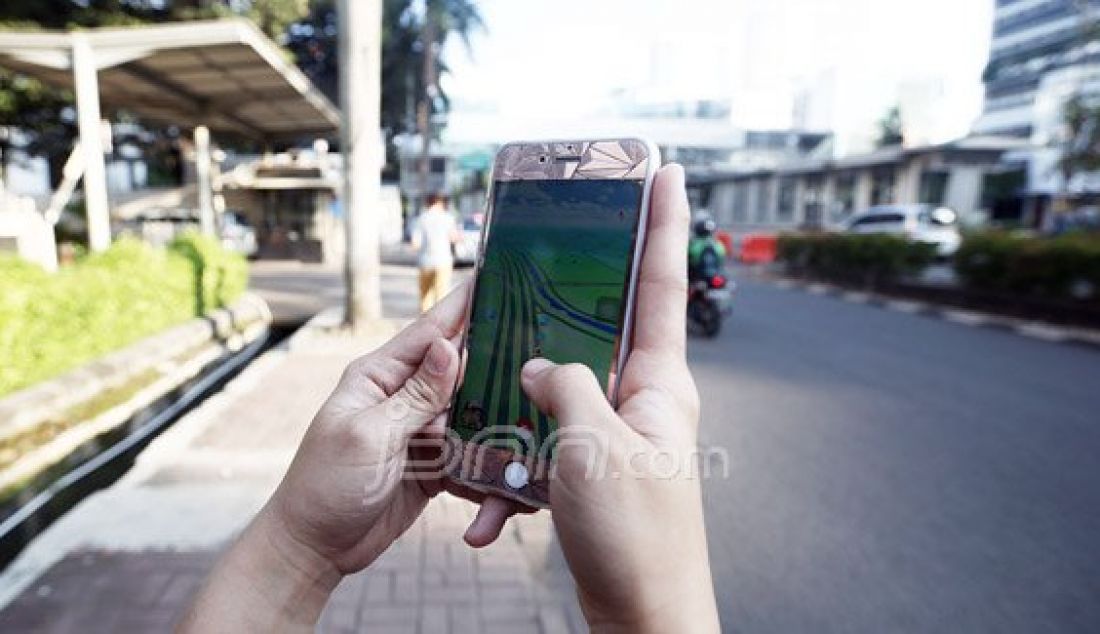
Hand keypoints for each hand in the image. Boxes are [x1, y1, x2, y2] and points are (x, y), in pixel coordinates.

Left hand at [181, 285, 513, 629]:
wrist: (314, 549)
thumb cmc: (325, 486)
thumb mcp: (369, 436)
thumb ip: (415, 395)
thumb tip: (451, 346)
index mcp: (379, 376)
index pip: (430, 332)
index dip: (464, 305)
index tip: (497, 276)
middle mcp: (403, 397)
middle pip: (462, 372)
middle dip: (496, 369)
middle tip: (541, 356)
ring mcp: (421, 432)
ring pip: (473, 415)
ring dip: (497, 423)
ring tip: (536, 419)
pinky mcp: (435, 465)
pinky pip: (471, 456)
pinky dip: (489, 466)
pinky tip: (513, 474)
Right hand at [519, 164, 719, 631]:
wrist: (642, 616)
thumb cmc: (636, 536)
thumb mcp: (595, 448)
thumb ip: (566, 388)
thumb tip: (541, 366)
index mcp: (659, 383)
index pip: (661, 284)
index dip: (664, 224)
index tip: (667, 172)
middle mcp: (642, 399)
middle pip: (608, 324)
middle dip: (577, 292)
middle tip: (554, 247)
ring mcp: (617, 434)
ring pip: (563, 389)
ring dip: (523, 403)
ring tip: (495, 408)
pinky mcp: (593, 468)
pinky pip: (546, 446)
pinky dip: (514, 472)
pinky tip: (488, 514)